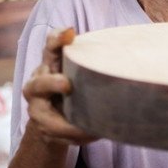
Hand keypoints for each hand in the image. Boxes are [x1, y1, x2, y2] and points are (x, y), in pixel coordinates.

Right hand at [23, 27, 97, 145]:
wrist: (51, 119)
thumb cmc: (73, 88)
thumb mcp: (80, 71)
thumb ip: (93, 61)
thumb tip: (130, 53)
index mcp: (50, 65)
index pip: (50, 47)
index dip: (57, 39)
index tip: (70, 33)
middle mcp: (38, 84)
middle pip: (40, 83)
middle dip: (52, 83)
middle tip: (67, 84)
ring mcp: (37, 108)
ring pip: (45, 115)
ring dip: (66, 122)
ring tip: (86, 127)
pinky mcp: (45, 128)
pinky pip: (61, 133)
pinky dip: (79, 135)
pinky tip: (95, 134)